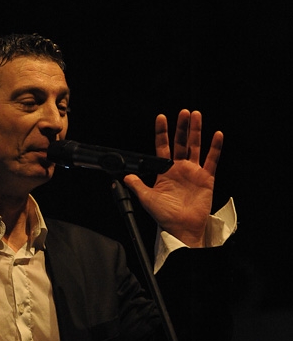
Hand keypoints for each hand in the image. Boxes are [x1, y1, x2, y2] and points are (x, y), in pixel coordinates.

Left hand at [123, 110, 222, 246]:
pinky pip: (212, 160)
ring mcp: (194, 172)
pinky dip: (215, 147)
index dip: (162, 132)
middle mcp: (180, 169)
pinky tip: (217, 135)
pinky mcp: (206, 178)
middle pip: (180, 143)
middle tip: (183, 112)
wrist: (181, 228)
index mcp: (165, 171)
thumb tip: (124, 176)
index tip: (161, 118)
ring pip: (195, 147)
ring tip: (196, 115)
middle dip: (182, 127)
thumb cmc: (165, 216)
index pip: (163, 147)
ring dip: (196, 131)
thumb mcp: (147, 199)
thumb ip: (137, 185)